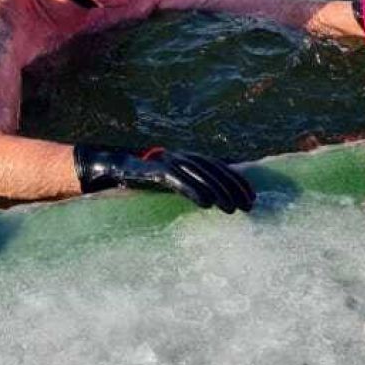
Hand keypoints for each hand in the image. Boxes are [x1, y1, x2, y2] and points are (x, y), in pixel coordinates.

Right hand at [73, 144, 254, 213]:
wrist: (111, 169)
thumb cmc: (143, 180)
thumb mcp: (172, 182)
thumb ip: (191, 185)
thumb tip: (216, 200)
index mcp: (187, 157)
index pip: (219, 166)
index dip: (238, 180)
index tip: (253, 197)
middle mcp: (180, 155)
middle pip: (213, 169)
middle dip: (233, 187)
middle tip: (249, 207)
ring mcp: (167, 161)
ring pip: (199, 174)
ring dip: (218, 191)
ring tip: (232, 209)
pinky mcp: (153, 171)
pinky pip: (178, 180)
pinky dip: (194, 190)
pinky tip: (207, 203)